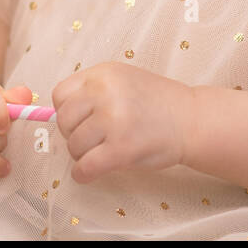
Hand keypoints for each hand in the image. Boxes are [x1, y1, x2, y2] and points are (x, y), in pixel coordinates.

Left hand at [51, 62, 193, 183]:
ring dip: (82, 155)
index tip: (80, 121)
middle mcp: (106, 92)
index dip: (67, 112)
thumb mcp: (123, 81)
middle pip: (64, 121)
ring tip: (101, 153)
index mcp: (104, 73)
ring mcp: (114, 119)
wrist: (191, 120)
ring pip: (74, 146)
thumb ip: (93, 91)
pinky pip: (85, 167)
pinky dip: (83, 174)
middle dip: (73, 135)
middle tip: (92, 140)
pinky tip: (91, 173)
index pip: (60, 94)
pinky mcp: (122, 148)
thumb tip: (56, 116)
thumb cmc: (157, 103)